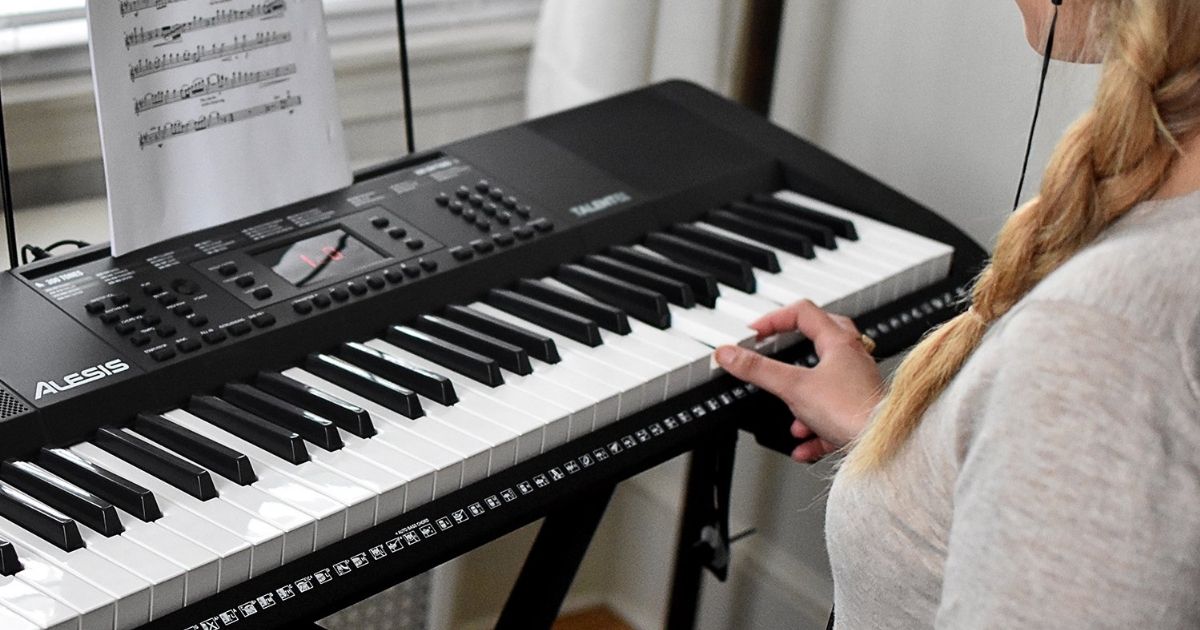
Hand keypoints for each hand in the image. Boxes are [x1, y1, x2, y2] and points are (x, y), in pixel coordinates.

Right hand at [714, 300, 883, 462]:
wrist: (882, 446)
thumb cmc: (852, 411)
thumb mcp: (793, 387)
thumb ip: (758, 370)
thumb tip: (728, 354)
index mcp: (839, 343)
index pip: (804, 313)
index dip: (775, 318)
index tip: (756, 332)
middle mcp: (854, 360)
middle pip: (822, 338)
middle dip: (795, 345)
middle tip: (777, 349)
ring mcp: (859, 387)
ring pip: (825, 383)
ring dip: (801, 399)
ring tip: (790, 415)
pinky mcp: (860, 415)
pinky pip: (833, 418)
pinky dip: (814, 431)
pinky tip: (802, 445)